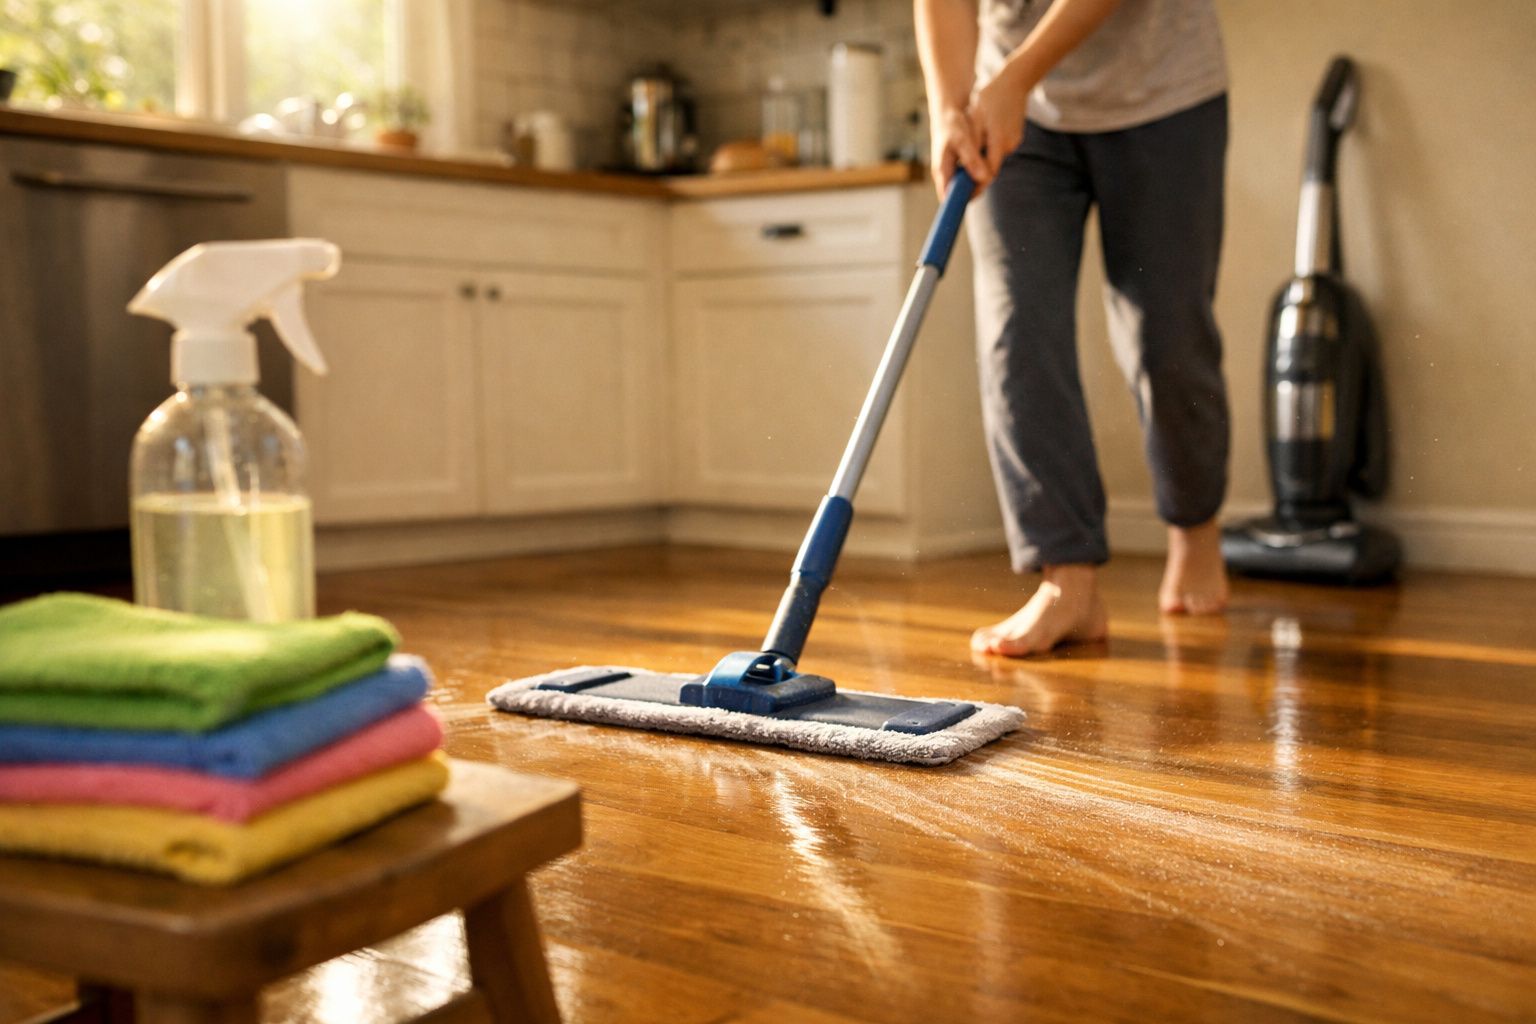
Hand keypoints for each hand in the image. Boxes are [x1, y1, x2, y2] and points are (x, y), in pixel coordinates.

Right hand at [929, 104, 989, 199]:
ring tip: (987, 166)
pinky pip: (971, 174)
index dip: (959, 204)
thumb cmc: (952, 124)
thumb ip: (972, 160)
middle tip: (987, 178)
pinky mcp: (960, 165)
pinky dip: (980, 170)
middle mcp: (946, 174)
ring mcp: (953, 170)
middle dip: (975, 190)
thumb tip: (984, 179)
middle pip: (960, 194)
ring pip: (967, 184)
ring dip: (979, 179)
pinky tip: (986, 161)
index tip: (973, 202)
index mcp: (942, 171)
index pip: (948, 198)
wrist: (949, 110)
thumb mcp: (962, 140)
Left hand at [967, 64, 1029, 180]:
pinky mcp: (1015, 137)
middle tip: (959, 180)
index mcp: (999, 140)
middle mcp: (1010, 144)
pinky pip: (998, 149)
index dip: (976, 186)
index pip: (988, 173)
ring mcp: (1014, 141)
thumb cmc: (990, 97)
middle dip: (975, 174)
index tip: (963, 194)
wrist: (1014, 81)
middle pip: (990, 168)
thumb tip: (966, 168)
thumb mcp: (976, 118)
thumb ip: (973, 144)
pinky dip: (988, 148)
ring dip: (981, 158)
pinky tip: (982, 137)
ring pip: (993, 158)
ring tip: (965, 153)